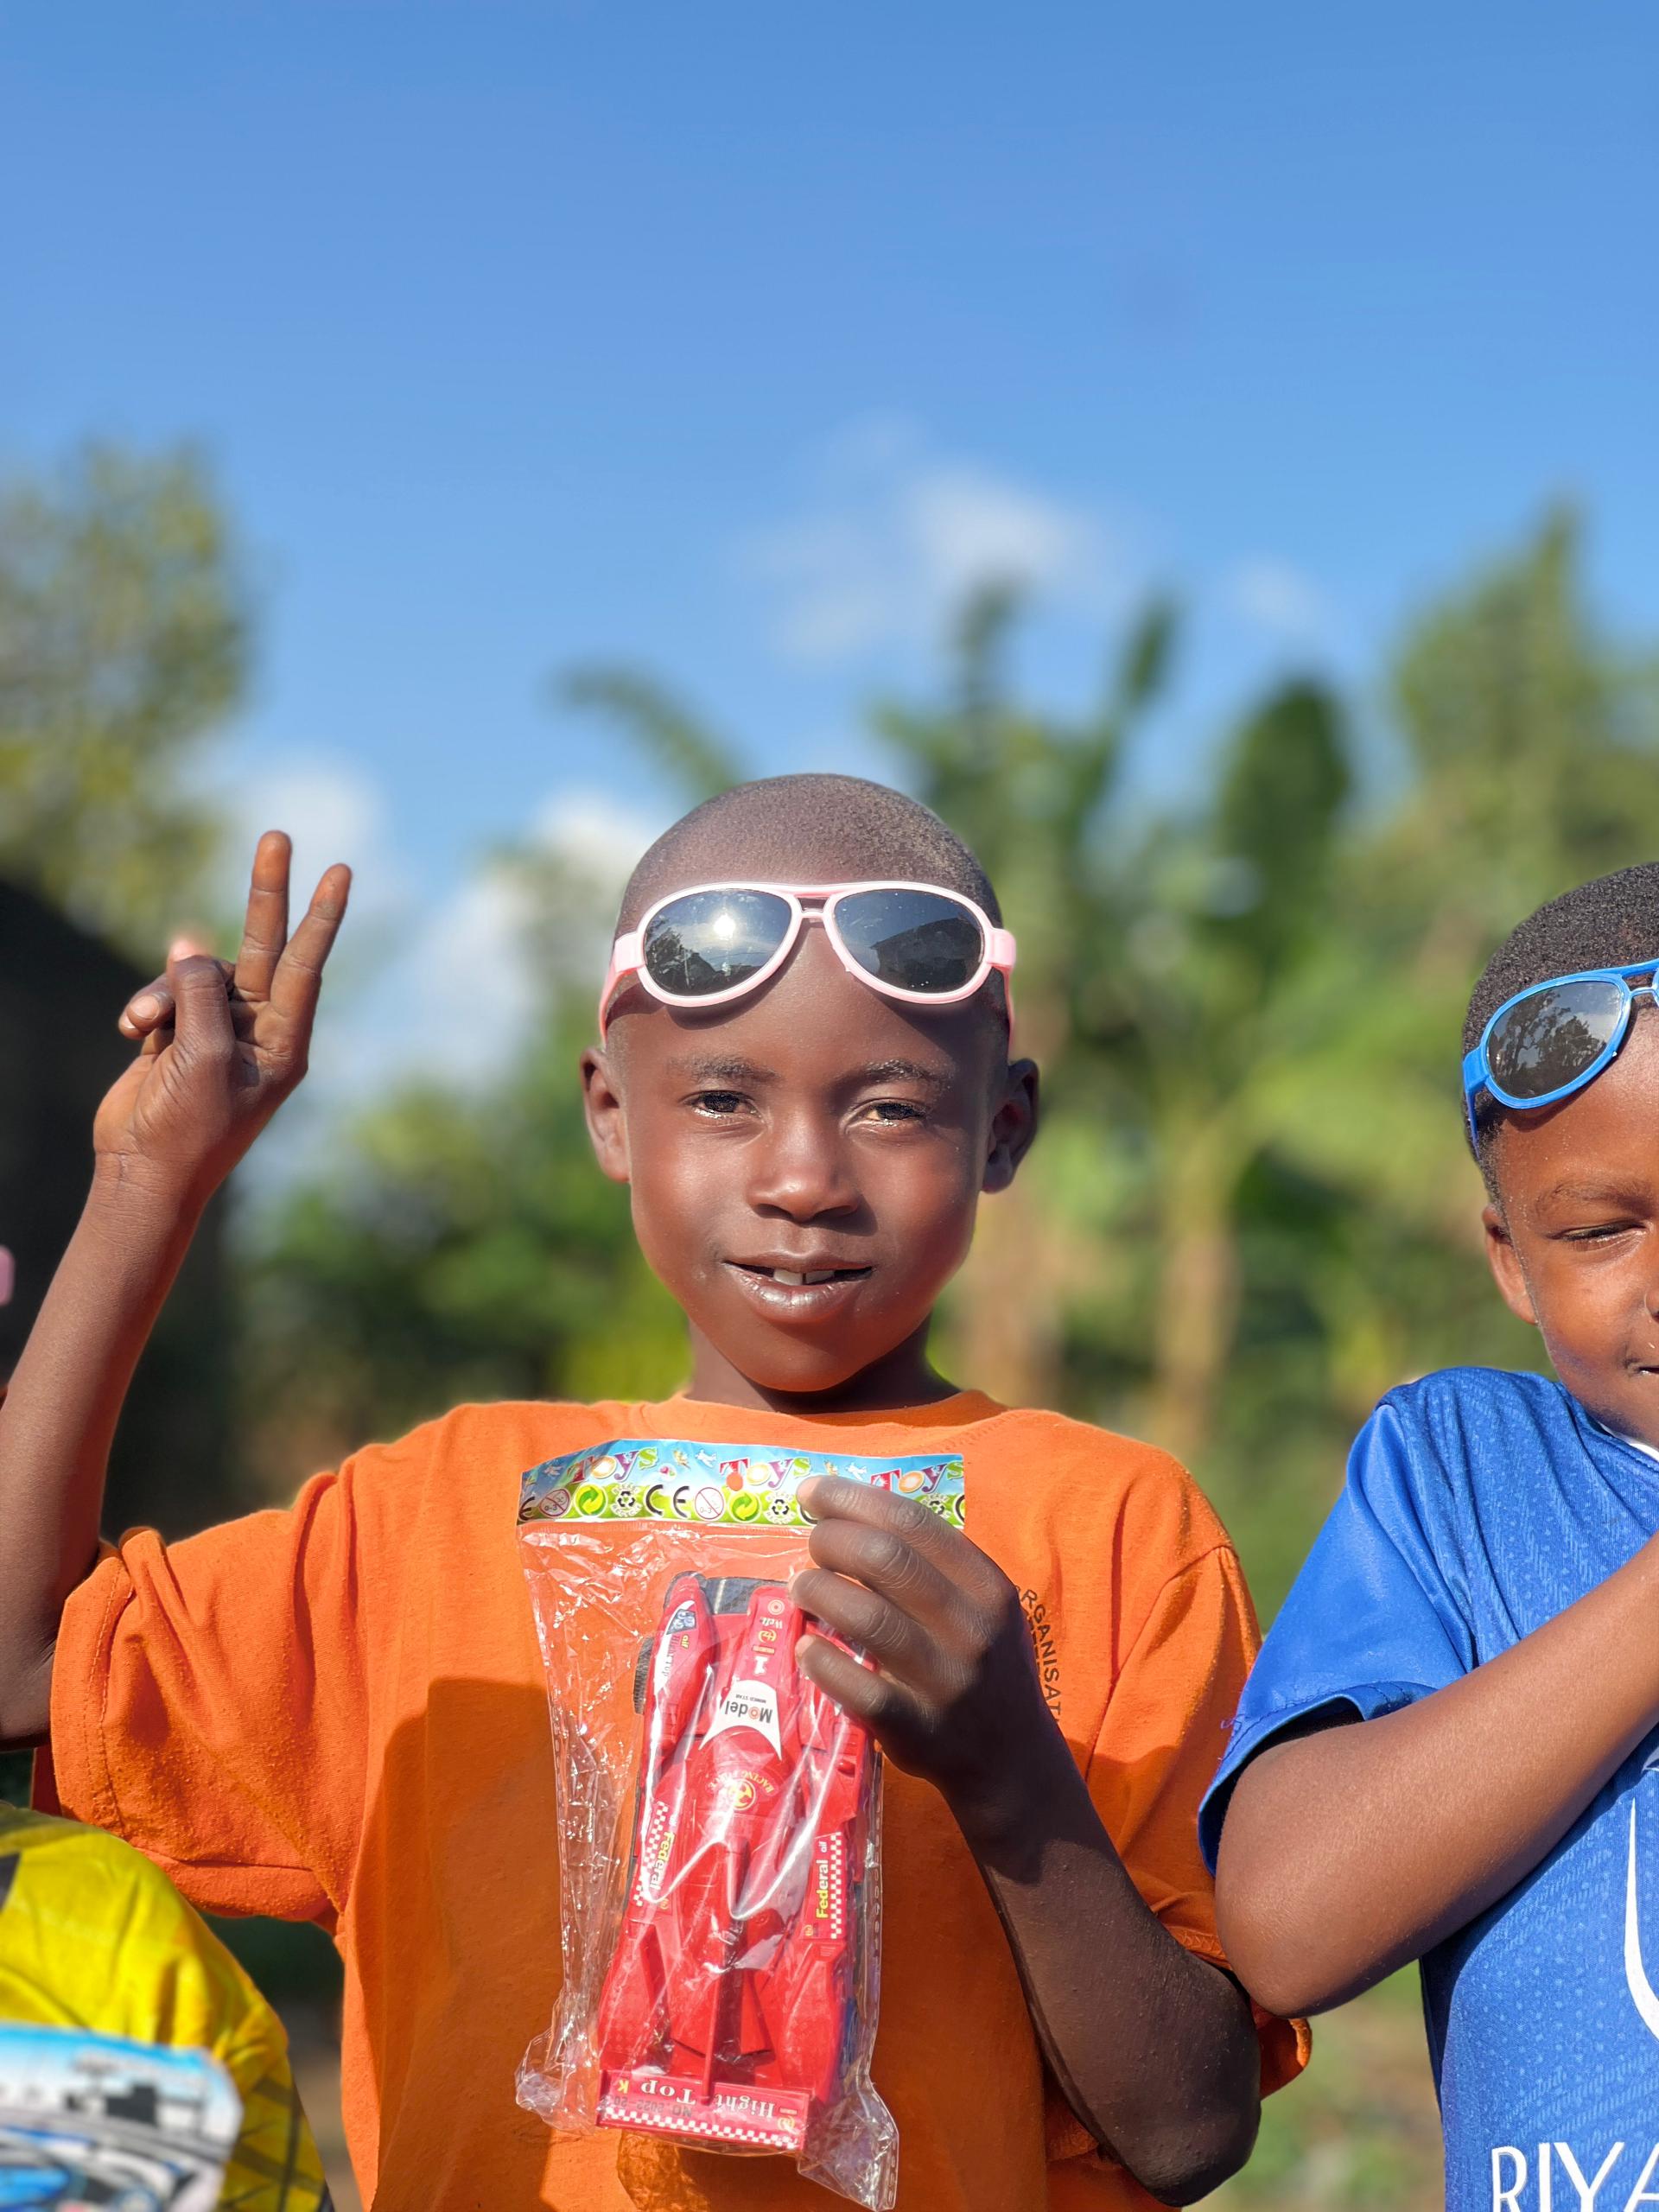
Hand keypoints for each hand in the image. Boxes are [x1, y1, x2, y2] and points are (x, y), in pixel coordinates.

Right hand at [93, 830, 350, 1206]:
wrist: (143, 1171)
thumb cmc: (190, 1126)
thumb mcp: (206, 1054)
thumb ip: (203, 993)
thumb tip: (190, 944)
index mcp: (286, 1041)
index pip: (306, 965)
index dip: (322, 917)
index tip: (340, 871)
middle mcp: (257, 1028)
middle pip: (264, 945)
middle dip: (266, 893)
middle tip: (278, 835)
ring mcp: (216, 1028)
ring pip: (193, 974)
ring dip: (164, 993)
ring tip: (143, 1027)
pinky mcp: (177, 1032)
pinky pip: (163, 994)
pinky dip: (145, 1008)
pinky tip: (132, 1034)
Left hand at [793, 1475, 1062, 1834]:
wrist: (1011, 1758)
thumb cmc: (985, 1666)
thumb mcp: (982, 1607)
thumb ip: (933, 1566)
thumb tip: (849, 1518)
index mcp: (988, 1586)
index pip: (912, 1523)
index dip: (853, 1499)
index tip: (812, 1493)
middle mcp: (972, 1628)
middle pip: (886, 1561)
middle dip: (831, 1541)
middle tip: (809, 1545)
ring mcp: (946, 1681)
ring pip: (868, 1618)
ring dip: (819, 1592)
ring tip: (800, 1586)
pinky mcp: (918, 1729)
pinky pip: (860, 1688)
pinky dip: (823, 1661)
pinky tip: (806, 1647)